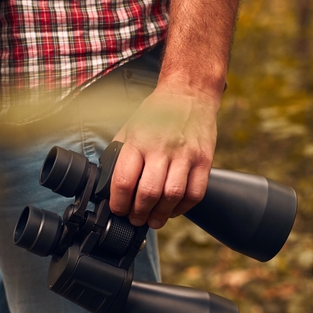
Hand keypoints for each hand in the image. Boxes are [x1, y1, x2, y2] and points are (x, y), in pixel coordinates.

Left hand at [108, 86, 219, 229]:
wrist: (190, 92)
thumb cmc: (158, 112)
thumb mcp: (130, 127)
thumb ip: (120, 153)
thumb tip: (109, 181)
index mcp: (138, 140)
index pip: (124, 180)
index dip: (119, 203)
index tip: (118, 209)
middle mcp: (161, 148)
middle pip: (148, 193)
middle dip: (139, 214)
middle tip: (136, 219)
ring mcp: (185, 154)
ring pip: (172, 196)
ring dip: (161, 215)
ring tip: (153, 220)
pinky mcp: (204, 160)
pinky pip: (195, 193)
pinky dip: (183, 207)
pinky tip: (174, 208)